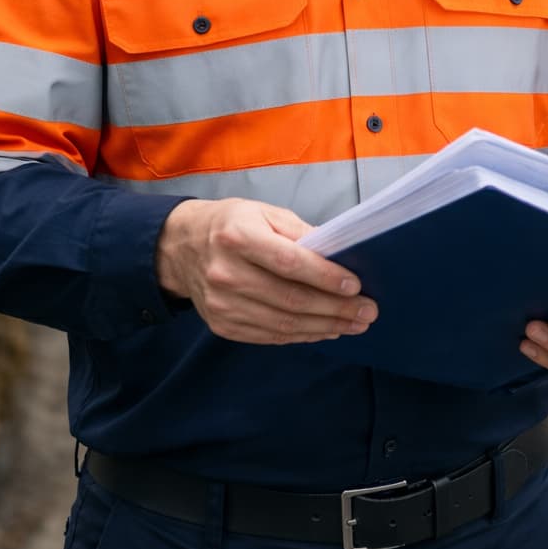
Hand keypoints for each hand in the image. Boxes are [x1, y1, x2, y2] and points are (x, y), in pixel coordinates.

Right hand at [155, 197, 377, 344]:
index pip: (289, 262)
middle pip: (290, 299)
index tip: (355, 285)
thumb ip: (299, 233)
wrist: (180, 248)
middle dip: (335, 308)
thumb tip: (338, 254)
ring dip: (325, 326)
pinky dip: (303, 335)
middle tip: (367, 311)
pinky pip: (270, 336)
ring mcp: (222, 305)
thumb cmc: (230, 224)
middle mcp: (225, 273)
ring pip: (283, 324)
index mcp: (237, 236)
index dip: (324, 277)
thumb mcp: (263, 212)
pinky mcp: (222, 326)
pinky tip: (325, 329)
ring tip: (354, 324)